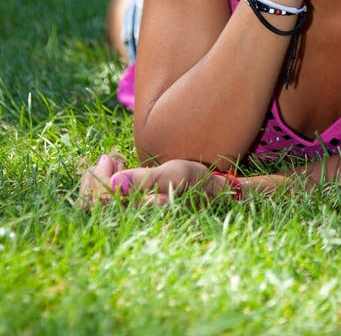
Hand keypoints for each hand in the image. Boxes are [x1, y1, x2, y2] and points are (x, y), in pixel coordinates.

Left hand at [78, 153, 290, 207]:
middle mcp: (128, 222)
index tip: (111, 157)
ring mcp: (128, 219)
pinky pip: (105, 202)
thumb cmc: (194, 183)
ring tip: (116, 160)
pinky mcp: (130, 213)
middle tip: (112, 156)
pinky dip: (106, 183)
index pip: (97, 204)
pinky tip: (120, 168)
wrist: (212, 195)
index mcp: (136, 215)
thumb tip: (114, 184)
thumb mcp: (174, 175)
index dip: (96, 179)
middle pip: (90, 206)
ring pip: (95, 205)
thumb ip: (144, 180)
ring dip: (99, 180)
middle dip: (95, 177)